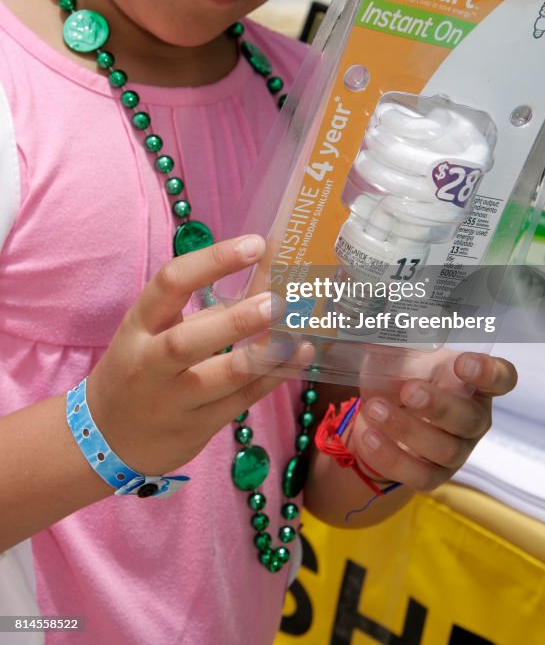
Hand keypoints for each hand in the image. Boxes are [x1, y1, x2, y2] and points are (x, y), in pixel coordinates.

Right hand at [86, 235, 311, 477]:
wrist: (107, 438)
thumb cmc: (142, 368)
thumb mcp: (158, 330)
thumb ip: (208, 305)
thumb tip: (268, 269)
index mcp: (140, 324)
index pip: (170, 283)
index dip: (213, 261)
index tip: (255, 243)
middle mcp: (151, 363)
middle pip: (188, 342)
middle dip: (236, 320)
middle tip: (277, 301)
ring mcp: (173, 400)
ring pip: (221, 378)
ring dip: (264, 354)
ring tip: (297, 332)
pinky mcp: (197, 427)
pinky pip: (241, 401)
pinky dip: (274, 377)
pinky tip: (300, 356)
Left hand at [351, 351, 517, 491]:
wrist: (376, 415)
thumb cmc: (399, 375)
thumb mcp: (400, 353)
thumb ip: (401, 339)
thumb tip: (384, 320)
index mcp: (474, 382)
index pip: (502, 378)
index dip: (490, 373)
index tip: (463, 363)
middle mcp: (473, 418)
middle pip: (471, 419)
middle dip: (439, 405)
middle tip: (409, 390)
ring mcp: (457, 451)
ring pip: (444, 449)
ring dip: (406, 428)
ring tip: (373, 409)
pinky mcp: (433, 476)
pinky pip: (420, 475)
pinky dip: (392, 456)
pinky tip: (370, 436)